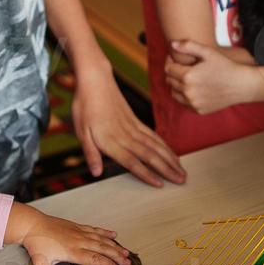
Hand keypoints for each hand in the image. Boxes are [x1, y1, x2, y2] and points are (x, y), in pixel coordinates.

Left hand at [10, 203, 130, 264]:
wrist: (32, 224)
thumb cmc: (36, 244)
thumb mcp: (40, 264)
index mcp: (72, 251)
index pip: (94, 258)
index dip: (107, 264)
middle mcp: (79, 241)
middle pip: (102, 248)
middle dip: (116, 256)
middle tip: (128, 262)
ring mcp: (79, 232)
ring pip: (101, 239)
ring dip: (114, 246)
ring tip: (126, 252)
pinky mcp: (77, 226)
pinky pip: (95, 229)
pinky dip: (105, 233)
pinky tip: (113, 235)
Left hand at [69, 69, 185, 187]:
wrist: (96, 80)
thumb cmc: (85, 106)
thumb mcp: (81, 131)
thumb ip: (90, 153)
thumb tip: (96, 172)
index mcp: (111, 140)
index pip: (132, 161)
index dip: (146, 174)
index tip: (160, 184)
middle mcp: (126, 135)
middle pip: (150, 155)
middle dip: (167, 169)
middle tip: (182, 180)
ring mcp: (133, 127)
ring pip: (156, 146)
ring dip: (170, 159)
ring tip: (182, 171)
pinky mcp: (136, 121)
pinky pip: (153, 136)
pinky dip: (165, 146)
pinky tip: (172, 153)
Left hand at [164, 40, 258, 114]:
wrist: (241, 85)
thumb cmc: (225, 66)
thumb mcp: (208, 52)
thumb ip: (189, 46)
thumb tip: (172, 44)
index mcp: (188, 76)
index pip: (168, 69)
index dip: (170, 61)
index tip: (175, 58)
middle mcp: (188, 92)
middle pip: (170, 80)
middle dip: (173, 72)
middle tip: (182, 67)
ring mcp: (193, 103)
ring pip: (174, 93)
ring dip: (177, 85)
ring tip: (187, 78)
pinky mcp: (198, 110)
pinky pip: (184, 102)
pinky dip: (185, 95)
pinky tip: (194, 88)